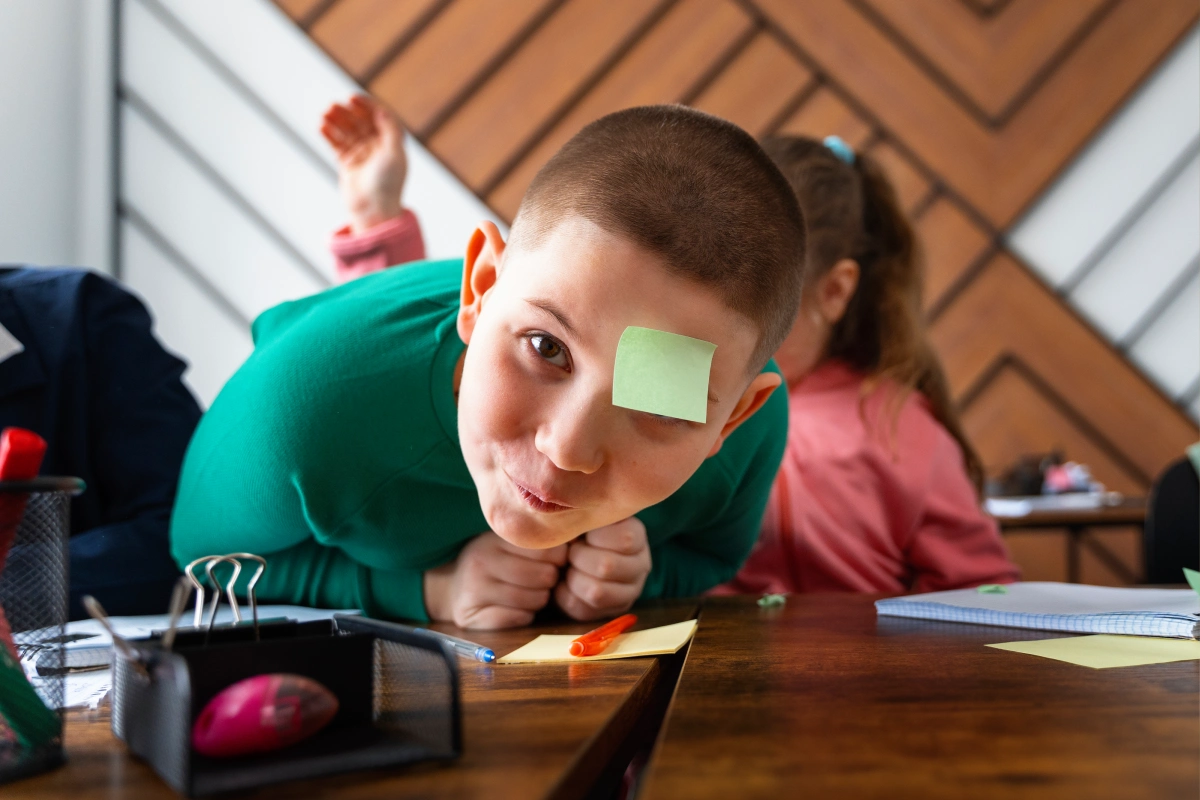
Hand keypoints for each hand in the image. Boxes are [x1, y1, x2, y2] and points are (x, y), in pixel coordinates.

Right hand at [320, 94, 406, 232]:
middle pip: (360, 121)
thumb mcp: (394, 154)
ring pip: (347, 131)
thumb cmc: (388, 184)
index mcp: (392, 142)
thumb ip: (390, 130)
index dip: (366, 105)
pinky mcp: (348, 163)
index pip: (379, 116)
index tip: (352, 98)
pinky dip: (329, 134)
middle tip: (332, 107)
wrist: (374, 210)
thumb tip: (381, 110)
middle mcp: (377, 146)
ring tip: (324, 114)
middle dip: (347, 112)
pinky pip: (336, 144)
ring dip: (336, 121)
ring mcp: (361, 154)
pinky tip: (321, 126)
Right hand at [424, 532, 566, 628]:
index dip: (559, 557)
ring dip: (539, 600)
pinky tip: (519, 608)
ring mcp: (475, 591)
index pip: (545, 549)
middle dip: (550, 581)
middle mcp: (481, 562)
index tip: (557, 560)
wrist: (452, 585)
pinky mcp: (473, 616)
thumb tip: (576, 542)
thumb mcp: (508, 544)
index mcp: (494, 540)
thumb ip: (536, 543)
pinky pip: (518, 619)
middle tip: (545, 579)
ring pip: (533, 600)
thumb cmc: (492, 562)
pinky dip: (524, 615)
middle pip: (542, 576)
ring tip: (531, 593)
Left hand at [555, 518, 650, 620]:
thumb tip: (569, 516)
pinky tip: (564, 584)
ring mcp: (629, 591)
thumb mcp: (584, 515)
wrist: (570, 553)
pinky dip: (565, 596)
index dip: (594, 537)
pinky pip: (583, 610)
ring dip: (573, 578)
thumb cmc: (577, 529)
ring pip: (596, 592)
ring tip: (568, 567)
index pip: (625, 539)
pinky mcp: (610, 612)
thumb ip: (583, 512)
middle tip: (571, 550)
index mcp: (636, 535)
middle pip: (607, 566)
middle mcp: (640, 565)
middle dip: (578, 557)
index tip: (583, 533)